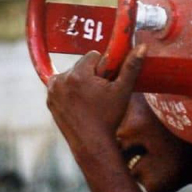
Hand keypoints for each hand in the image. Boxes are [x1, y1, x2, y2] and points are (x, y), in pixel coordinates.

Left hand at [46, 45, 146, 159]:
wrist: (92, 144)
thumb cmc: (108, 117)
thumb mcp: (123, 91)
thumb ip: (131, 67)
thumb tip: (141, 47)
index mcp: (77, 75)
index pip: (93, 56)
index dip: (104, 68)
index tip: (108, 82)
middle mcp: (60, 80)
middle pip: (82, 65)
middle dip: (92, 75)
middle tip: (101, 94)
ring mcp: (52, 91)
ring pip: (72, 75)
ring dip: (81, 82)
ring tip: (91, 101)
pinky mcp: (50, 101)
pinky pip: (63, 87)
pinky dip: (71, 92)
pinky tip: (81, 105)